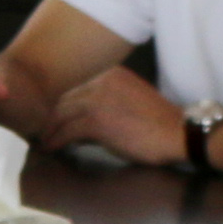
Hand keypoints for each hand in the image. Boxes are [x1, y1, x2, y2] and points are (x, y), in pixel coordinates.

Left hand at [52, 64, 189, 165]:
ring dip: (50, 131)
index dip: (64, 107)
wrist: (180, 133)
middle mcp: (101, 82)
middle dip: (52, 118)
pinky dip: (56, 141)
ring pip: (61, 115)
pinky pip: (67, 132)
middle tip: (42, 132)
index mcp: (111, 75)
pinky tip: (51, 148)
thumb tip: (78, 124)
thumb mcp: (130, 102)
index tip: (55, 120)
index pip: (77, 90)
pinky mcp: (95, 121)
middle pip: (65, 101)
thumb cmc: (159, 124)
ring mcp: (97, 100)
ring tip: (44, 141)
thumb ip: (105, 105)